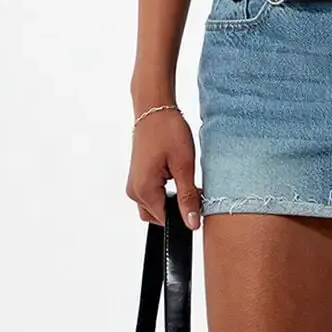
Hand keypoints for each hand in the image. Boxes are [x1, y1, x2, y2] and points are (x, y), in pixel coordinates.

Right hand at [125, 107, 202, 231]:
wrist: (154, 107)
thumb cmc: (168, 131)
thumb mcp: (184, 165)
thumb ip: (187, 197)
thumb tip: (192, 224)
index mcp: (144, 191)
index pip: (165, 220)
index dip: (184, 213)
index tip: (197, 197)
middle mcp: (134, 191)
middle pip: (159, 216)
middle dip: (177, 207)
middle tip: (192, 186)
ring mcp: (134, 184)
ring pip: (156, 205)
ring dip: (171, 198)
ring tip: (182, 175)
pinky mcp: (138, 177)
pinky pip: (152, 194)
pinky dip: (165, 190)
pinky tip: (175, 172)